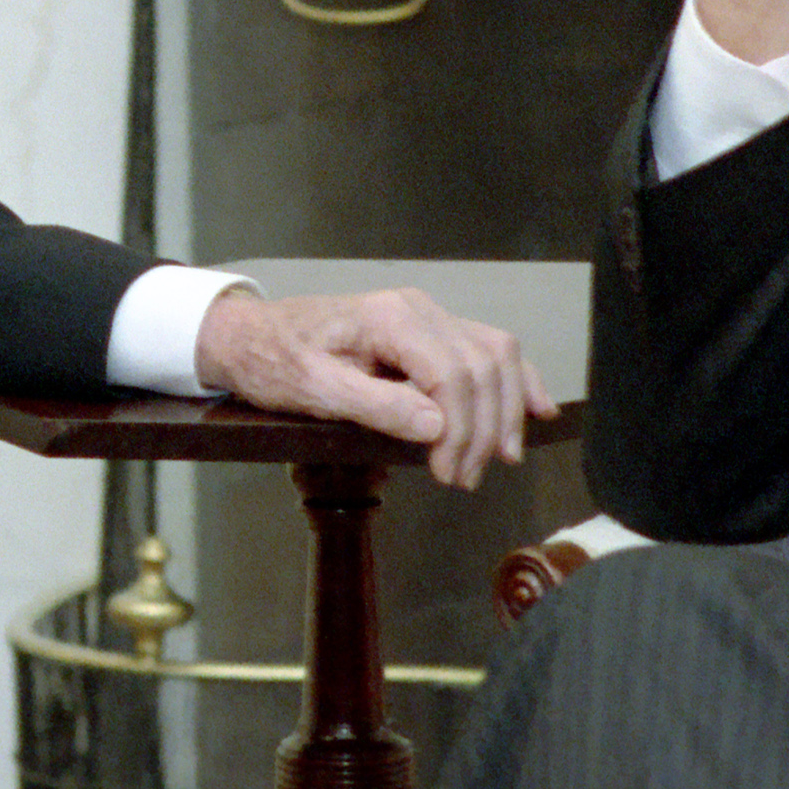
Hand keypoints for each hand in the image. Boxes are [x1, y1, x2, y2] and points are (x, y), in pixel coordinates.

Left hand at [193, 289, 556, 489]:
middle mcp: (418, 310)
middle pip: (482, 366)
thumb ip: (375, 405)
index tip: (447, 474)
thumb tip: (436, 425)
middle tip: (466, 478)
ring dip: (505, 409)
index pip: (452, 374)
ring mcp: (428, 317)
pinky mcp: (430, 332)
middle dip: (484, 428)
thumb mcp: (313, 389)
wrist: (251, 336)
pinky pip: (487, 349)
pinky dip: (516, 379)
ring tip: (500, 457)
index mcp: (390, 318)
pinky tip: (536, 409)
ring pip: (495, 355)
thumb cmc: (275, 361)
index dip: (460, 429)